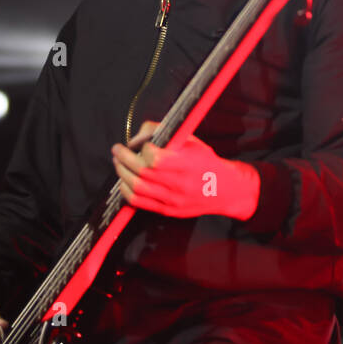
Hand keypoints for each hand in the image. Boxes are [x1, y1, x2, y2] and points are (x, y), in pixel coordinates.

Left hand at [111, 121, 259, 219]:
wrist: (225, 189)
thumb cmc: (206, 162)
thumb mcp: (191, 141)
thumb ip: (166, 133)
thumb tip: (140, 135)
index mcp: (187, 164)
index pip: (155, 159)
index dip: (143, 148)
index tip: (141, 143)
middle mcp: (180, 184)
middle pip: (142, 172)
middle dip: (124, 158)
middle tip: (117, 150)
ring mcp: (173, 200)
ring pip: (137, 188)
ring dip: (122, 173)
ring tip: (118, 163)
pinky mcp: (168, 211)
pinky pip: (140, 203)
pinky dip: (126, 191)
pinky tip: (123, 181)